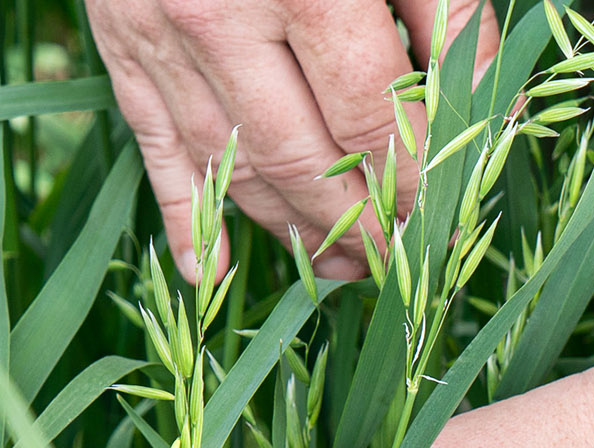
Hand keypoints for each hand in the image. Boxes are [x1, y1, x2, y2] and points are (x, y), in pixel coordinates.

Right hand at [85, 0, 498, 281]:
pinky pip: (153, 148)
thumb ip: (438, 0)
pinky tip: (216, 273)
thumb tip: (475, 104)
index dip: (425, 166)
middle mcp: (217, 17)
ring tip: (347, 272)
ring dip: (294, 231)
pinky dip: (187, 218)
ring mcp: (155, 38)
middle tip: (413, 261)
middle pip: (305, 157)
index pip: (375, 108)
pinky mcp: (118, 46)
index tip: (461, 201)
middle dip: (367, 222)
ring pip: (233, 166)